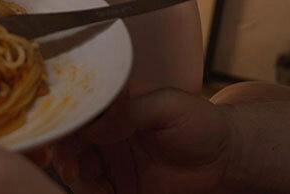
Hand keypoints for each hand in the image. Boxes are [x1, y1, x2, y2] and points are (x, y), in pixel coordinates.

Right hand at [50, 88, 236, 193]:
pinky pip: (94, 191)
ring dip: (78, 179)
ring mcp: (111, 160)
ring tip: (95, 187)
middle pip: (69, 141)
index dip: (65, 120)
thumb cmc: (201, 122)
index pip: (77, 108)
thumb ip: (130, 112)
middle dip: (66, 155)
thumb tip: (95, 127)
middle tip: (76, 169)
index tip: (63, 134)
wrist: (226, 159)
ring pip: (76, 169)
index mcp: (112, 105)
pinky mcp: (120, 186)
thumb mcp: (167, 105)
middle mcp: (106, 131)